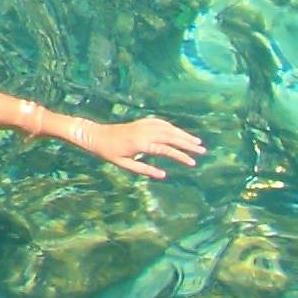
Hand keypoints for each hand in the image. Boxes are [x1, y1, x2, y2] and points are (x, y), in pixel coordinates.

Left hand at [65, 114, 204, 178]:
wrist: (95, 135)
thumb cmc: (108, 152)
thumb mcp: (125, 165)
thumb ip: (144, 170)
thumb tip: (163, 175)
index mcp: (141, 144)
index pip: (166, 150)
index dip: (181, 156)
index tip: (193, 162)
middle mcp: (144, 132)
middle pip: (171, 136)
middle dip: (187, 143)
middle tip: (202, 150)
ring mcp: (142, 125)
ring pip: (167, 128)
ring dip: (182, 134)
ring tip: (196, 142)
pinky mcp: (140, 122)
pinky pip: (160, 122)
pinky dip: (172, 127)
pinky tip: (179, 132)